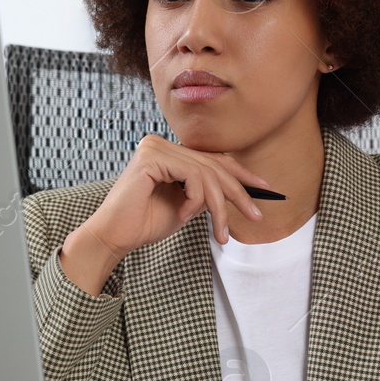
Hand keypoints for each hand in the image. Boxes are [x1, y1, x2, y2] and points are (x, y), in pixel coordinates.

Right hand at [58, 134, 270, 294]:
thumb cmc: (144, 223)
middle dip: (238, 193)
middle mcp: (160, 143)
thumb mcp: (186, 205)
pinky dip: (195, 199)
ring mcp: (155, 147)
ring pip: (206, 172)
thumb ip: (205, 192)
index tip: (264, 188)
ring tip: (219, 233)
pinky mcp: (151, 157)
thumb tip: (236, 189)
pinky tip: (185, 215)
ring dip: (218, 206)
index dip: (241, 173)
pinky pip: (192, 175)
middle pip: (213, 165)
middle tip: (255, 215)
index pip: (212, 158)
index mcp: (167, 151)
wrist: (114, 237)